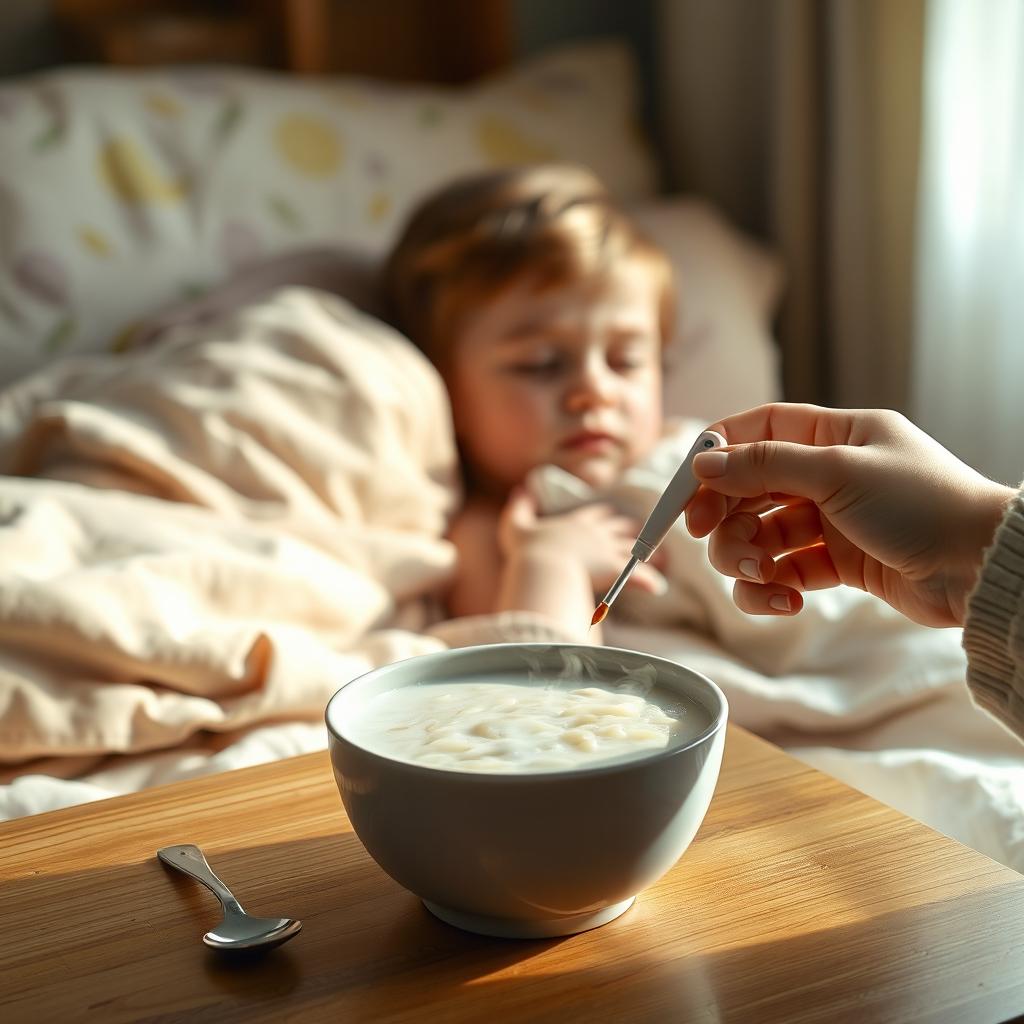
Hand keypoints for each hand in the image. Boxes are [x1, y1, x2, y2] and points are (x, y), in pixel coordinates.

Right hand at [498, 489, 666, 595]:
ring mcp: (608, 551)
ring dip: (649, 553)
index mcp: (576, 524)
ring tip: (660, 559)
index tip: (611, 514)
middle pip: (620, 528)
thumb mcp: (516, 525)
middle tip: (640, 532)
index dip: (603, 515)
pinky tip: (657, 587)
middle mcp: (596, 534)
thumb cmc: (528, 549)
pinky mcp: (615, 569)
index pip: (595, 515)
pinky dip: (648, 581)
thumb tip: (520, 489)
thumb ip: (519, 507)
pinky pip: (637, 575)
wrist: (542, 567)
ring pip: (635, 549)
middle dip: (631, 530)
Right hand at [685, 403, 1014, 626]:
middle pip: (747, 488)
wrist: (981, 568)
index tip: (687, 487)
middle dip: (724, 515)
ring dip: (745, 556)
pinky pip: (783, 573)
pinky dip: (772, 589)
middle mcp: (827, 474)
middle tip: (709, 536)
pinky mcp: (835, 565)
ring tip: (761, 572)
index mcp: (834, 435)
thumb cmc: (924, 504)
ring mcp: (829, 521)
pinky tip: (786, 601)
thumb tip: (704, 461)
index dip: (716, 456)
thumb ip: (766, 465)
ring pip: (759, 535)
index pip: (756, 431)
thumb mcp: (839, 472)